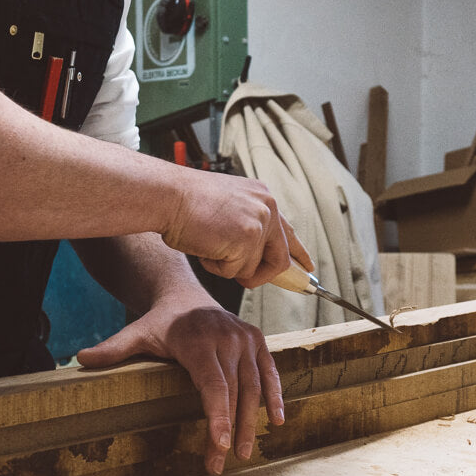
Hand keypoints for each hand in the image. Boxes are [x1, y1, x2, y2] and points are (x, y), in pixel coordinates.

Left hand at [77, 300, 283, 475]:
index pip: (212, 384)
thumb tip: (80, 359)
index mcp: (197, 340)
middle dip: (231, 429)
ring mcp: (244, 338)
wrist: (185, 295)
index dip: (218, 416)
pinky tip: (276, 421)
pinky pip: (270, 371)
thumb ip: (113, 349)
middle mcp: (225, 337)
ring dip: (252, 420)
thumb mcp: (136, 333)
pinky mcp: (257, 341)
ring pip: (253, 385)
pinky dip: (275, 395)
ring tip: (244, 452)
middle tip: (225, 462)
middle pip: (234, 390)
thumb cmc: (160, 322)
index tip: (221, 446)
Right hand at [161, 169, 312, 287]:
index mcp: (261, 196)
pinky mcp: (247, 239)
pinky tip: (205, 247)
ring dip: (227, 266)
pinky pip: (235, 272)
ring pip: (252, 268)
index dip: (298, 253)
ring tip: (208, 244)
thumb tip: (253, 256)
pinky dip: (216, 268)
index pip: (287, 230)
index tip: (308, 267)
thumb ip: (245, 224)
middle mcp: (266, 207)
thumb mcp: (225, 206)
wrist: (167, 195)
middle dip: (261, 275)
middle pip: (279, 258)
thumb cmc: (184, 202)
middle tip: (246, 280)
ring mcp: (259, 223)